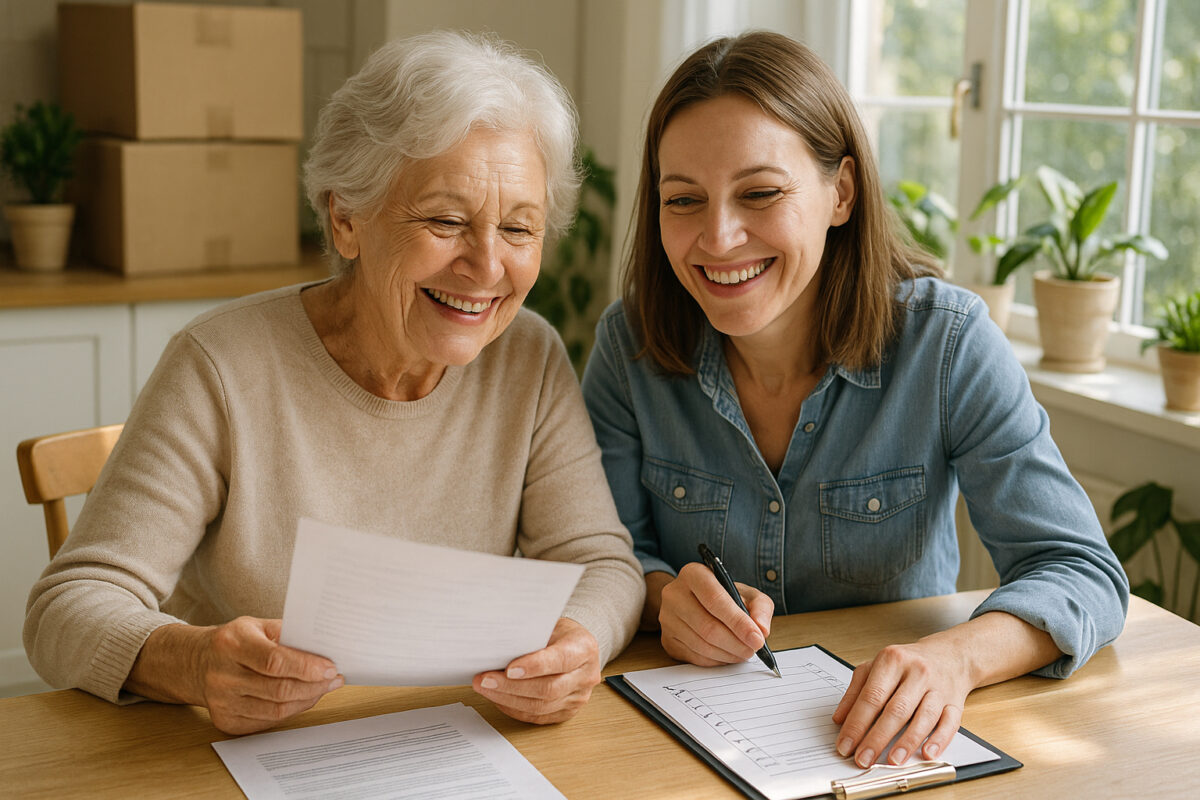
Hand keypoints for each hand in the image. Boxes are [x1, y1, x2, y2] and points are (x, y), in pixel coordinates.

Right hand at [127, 618, 342, 735]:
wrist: (195, 663)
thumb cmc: (233, 641)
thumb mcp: (256, 625)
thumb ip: (286, 634)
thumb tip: (323, 647)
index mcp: (231, 644)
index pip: (275, 661)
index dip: (307, 667)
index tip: (330, 668)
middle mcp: (222, 676)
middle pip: (279, 690)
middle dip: (314, 686)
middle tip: (333, 679)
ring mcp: (221, 702)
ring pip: (276, 710)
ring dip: (307, 700)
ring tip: (323, 688)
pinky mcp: (225, 721)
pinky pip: (267, 721)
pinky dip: (291, 711)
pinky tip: (303, 699)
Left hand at [472, 617, 600, 723]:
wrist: (577, 647)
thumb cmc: (560, 634)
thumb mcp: (549, 625)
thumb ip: (531, 637)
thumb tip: (498, 649)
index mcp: (584, 649)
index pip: (560, 660)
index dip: (534, 666)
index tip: (509, 669)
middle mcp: (585, 676)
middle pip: (548, 689)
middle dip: (512, 687)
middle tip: (486, 680)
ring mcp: (578, 697)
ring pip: (541, 707)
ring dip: (509, 699)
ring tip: (486, 689)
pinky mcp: (567, 712)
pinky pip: (538, 716)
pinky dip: (515, 709)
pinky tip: (499, 699)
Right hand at [655, 562, 773, 665]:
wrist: (695, 600)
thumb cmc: (725, 596)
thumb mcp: (747, 593)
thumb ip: (760, 608)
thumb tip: (762, 630)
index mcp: (693, 574)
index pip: (715, 600)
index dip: (738, 622)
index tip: (757, 639)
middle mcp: (674, 594)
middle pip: (707, 627)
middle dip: (736, 643)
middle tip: (753, 650)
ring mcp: (667, 618)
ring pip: (701, 645)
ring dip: (728, 654)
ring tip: (743, 653)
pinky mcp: (667, 639)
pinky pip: (695, 657)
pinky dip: (716, 660)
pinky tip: (728, 655)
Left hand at [830, 638, 970, 768]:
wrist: (948, 654)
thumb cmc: (907, 663)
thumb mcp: (875, 667)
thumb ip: (855, 691)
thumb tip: (839, 719)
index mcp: (892, 660)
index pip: (871, 696)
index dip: (856, 724)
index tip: (846, 745)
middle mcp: (917, 672)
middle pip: (896, 710)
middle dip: (877, 738)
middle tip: (864, 759)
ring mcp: (938, 688)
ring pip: (923, 718)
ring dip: (907, 742)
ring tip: (892, 761)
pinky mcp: (955, 702)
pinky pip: (950, 723)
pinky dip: (939, 740)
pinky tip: (928, 754)